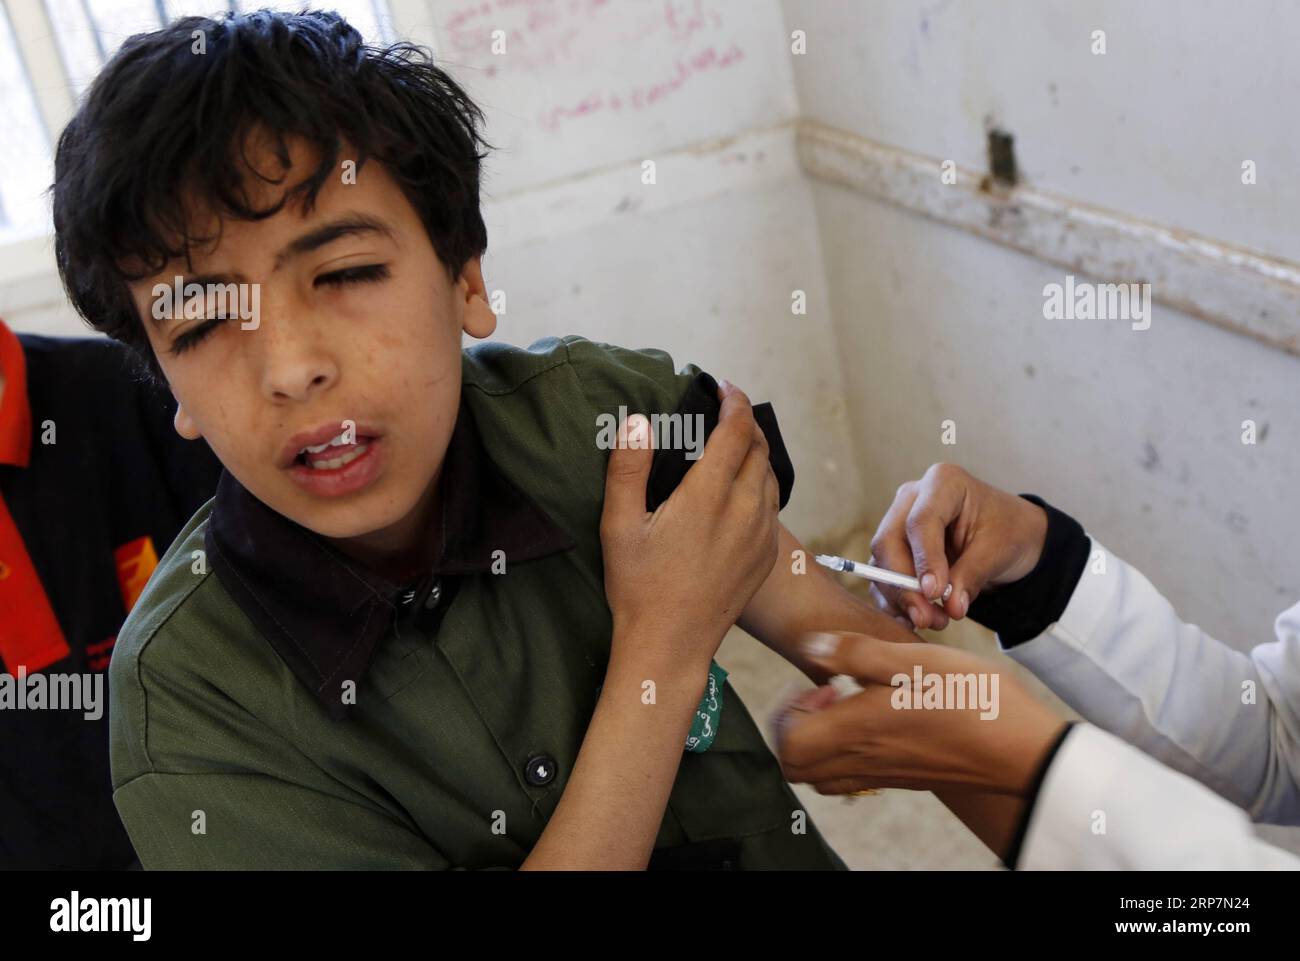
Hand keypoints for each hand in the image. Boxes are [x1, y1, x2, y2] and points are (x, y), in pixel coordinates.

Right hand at [600, 380, 779, 673]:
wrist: (671, 646)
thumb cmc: (638, 588)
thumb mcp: (619, 526)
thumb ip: (627, 468)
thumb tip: (637, 419)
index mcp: (708, 496)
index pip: (736, 430)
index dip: (733, 401)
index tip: (723, 387)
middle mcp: (744, 510)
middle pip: (759, 448)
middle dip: (744, 423)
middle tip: (723, 413)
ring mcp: (761, 535)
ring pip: (770, 476)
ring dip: (755, 452)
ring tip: (732, 446)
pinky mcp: (766, 556)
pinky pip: (772, 506)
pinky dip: (760, 484)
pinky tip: (740, 490)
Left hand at [774, 631, 1066, 795]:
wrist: (1023, 749)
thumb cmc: (975, 700)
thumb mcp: (916, 660)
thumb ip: (857, 653)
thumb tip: (812, 645)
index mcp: (859, 729)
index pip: (788, 740)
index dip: (789, 708)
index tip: (822, 681)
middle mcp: (864, 759)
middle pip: (795, 763)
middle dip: (795, 725)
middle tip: (827, 692)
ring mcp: (882, 774)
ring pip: (819, 774)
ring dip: (817, 739)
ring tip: (847, 704)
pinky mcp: (902, 778)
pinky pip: (850, 778)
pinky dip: (843, 753)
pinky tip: (875, 718)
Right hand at [869, 463, 1048, 629]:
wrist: (1007, 535)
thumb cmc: (1006, 531)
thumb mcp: (998, 551)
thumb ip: (971, 576)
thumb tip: (950, 608)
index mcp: (943, 483)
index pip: (920, 521)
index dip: (925, 559)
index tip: (935, 593)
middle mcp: (912, 499)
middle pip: (889, 541)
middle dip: (903, 584)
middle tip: (926, 617)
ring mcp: (898, 523)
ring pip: (881, 563)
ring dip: (901, 598)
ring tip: (934, 621)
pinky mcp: (894, 549)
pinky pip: (882, 579)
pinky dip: (896, 603)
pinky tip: (918, 619)